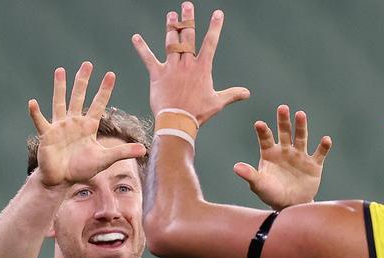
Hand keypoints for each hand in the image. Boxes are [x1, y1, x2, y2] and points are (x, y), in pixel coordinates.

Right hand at [28, 62, 145, 187]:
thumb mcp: (105, 159)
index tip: (111, 74)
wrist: (62, 179)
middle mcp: (74, 122)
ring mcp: (59, 127)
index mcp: (88, 127)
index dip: (104, 90)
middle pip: (79, 97)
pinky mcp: (47, 135)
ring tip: (60, 70)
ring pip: (60, 103)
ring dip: (60, 87)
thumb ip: (123, 152)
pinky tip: (32, 102)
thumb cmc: (82, 168)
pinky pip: (40, 122)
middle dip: (83, 81)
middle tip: (88, 64)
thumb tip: (144, 150)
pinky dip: (36, 113)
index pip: (98, 104)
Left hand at [132, 2, 249, 123]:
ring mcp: (171, 67)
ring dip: (171, 27)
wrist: (178, 121)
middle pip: (188, 37)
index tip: (218, 13)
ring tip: (171, 15)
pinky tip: (135, 37)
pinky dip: (141, 47)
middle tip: (187, 5)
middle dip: (188, 20)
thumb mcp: (217, 103)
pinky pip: (148, 58)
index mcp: (202, 68)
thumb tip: (247, 93)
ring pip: (171, 42)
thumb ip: (232, 94)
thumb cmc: (198, 113)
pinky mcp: (157, 74)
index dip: (215, 27)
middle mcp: (187, 64)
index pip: (211, 43)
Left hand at [234, 105, 331, 209]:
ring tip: (300, 114)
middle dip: (283, 121)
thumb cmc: (271, 194)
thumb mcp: (259, 185)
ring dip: (301, 126)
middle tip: (282, 108)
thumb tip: (236, 167)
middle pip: (284, 132)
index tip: (259, 124)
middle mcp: (285, 150)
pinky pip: (320, 153)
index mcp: (270, 153)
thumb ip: (249, 175)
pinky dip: (323, 147)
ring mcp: (300, 156)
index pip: (266, 138)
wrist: (291, 205)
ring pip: (301, 137)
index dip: (263, 131)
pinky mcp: (314, 164)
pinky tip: (326, 140)